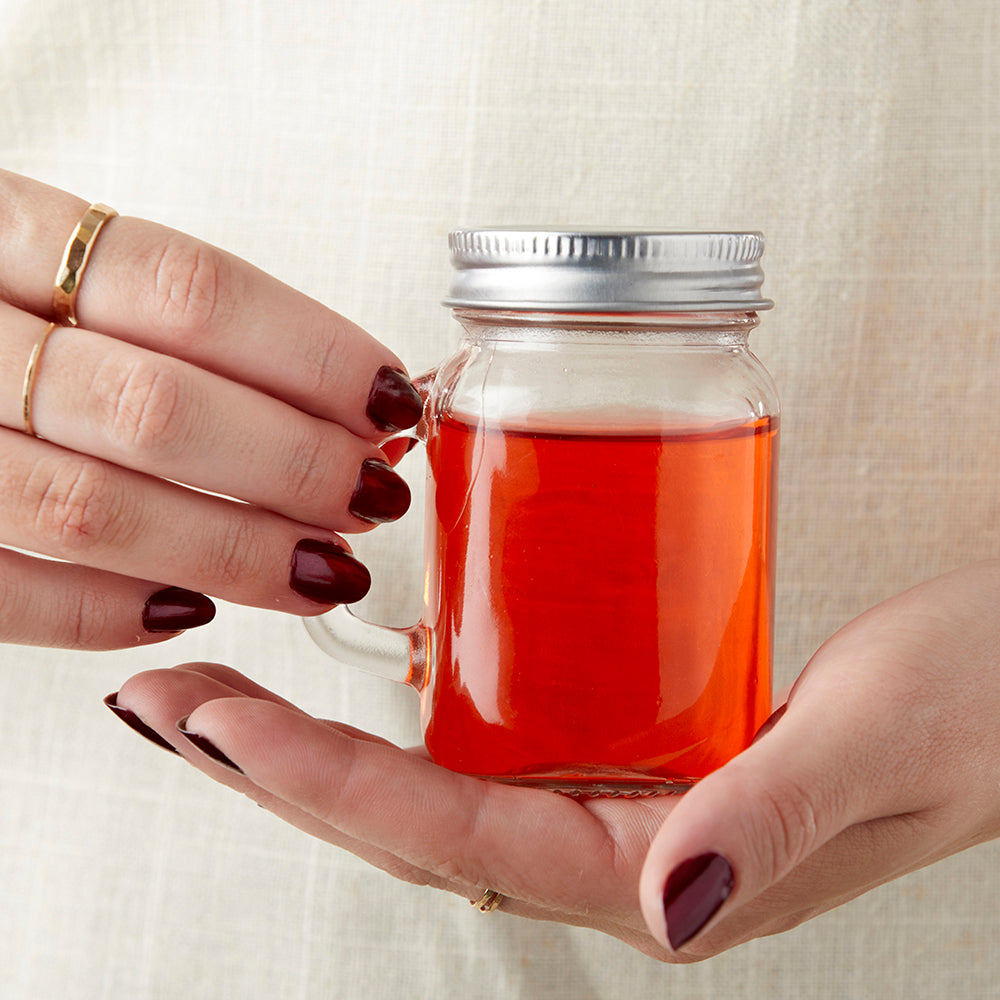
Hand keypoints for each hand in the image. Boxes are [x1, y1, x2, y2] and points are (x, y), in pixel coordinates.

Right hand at [0, 171, 420, 649]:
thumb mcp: (58, 265)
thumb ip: (176, 321)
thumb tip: (351, 400)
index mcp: (3, 234)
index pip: (189, 291)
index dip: (310, 357)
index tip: (389, 404)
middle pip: (157, 410)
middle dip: (292, 467)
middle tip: (370, 496)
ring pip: (93, 512)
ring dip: (234, 552)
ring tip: (321, 570)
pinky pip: (5, 593)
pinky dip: (108, 612)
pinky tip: (191, 607)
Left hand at [110, 561, 999, 960]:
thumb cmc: (981, 705)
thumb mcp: (888, 742)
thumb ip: (775, 816)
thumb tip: (666, 908)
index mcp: (671, 874)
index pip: (460, 837)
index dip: (328, 783)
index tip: (219, 724)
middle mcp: (628, 844)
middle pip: (416, 817)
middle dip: (279, 765)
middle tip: (167, 703)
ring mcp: (628, 792)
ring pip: (440, 780)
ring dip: (326, 738)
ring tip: (224, 690)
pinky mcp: (643, 737)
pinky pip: (500, 734)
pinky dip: (412, 708)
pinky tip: (369, 667)